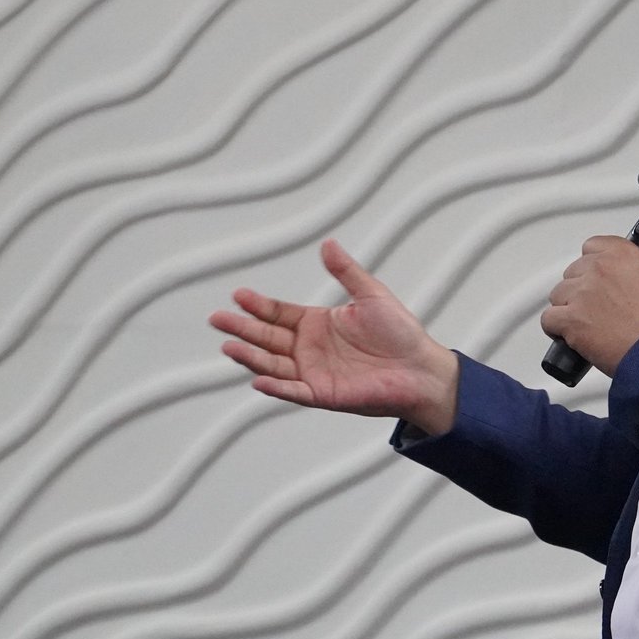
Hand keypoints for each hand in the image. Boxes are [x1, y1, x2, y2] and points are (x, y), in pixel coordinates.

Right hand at [209, 239, 459, 434]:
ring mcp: (313, 372)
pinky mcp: (323, 394)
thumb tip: (328, 244)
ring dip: (250, 356)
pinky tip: (258, 379)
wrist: (421, 368)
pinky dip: (276, 386)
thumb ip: (346, 272)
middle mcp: (309, 348)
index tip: (238, 295)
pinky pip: (294, 391)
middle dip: (242, 328)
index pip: (279, 313)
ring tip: (228, 345)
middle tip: (217, 319)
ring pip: (273, 364)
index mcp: (317, 324)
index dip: (258, 306)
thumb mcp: (371, 295)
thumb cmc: (401, 333)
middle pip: (267, 337)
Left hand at [541, 236, 638, 375]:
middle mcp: (599, 268)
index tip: (597, 280)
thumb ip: (629, 276)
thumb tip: (616, 286)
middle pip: (572, 274)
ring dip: (569, 310)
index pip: (591, 247)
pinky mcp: (571, 318)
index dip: (591, 268)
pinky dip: (557, 330)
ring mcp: (582, 292)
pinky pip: (548, 319)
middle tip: (597, 311)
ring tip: (588, 327)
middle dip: (581, 291)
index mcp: (623, 254)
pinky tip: (572, 337)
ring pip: (558, 296)